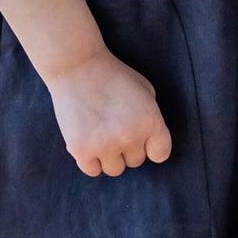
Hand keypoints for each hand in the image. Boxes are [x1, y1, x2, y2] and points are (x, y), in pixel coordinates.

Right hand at [47, 49, 173, 176]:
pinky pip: (92, 170)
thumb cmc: (113, 76)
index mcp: (151, 122)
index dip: (150, 147)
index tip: (140, 138)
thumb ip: (151, 117)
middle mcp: (131, 136)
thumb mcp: (145, 90)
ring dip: (109, 156)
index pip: (160, 154)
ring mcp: (106, 144)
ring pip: (114, 169)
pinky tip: (87, 141)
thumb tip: (149, 141)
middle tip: (113, 127)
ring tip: (100, 134)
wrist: (77, 66)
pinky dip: (89, 160)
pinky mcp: (81, 149)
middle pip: (135, 161)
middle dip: (127, 148)